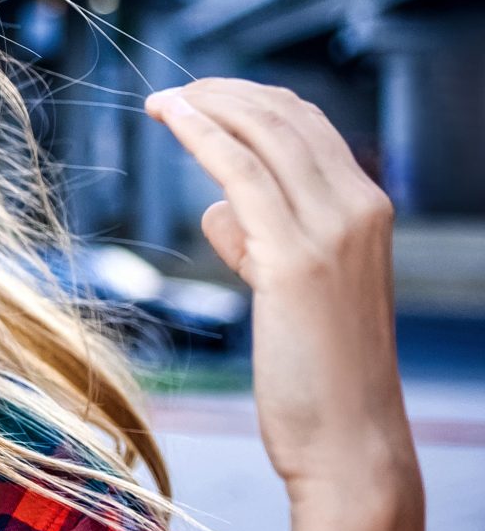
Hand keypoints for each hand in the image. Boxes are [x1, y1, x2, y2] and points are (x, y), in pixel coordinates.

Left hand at [143, 77, 416, 499]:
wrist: (348, 439)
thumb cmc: (314, 369)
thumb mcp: (292, 286)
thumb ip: (261, 238)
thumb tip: (217, 206)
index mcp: (368, 209)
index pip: (308, 125)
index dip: (250, 99)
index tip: (202, 94)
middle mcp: (360, 208)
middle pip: (285, 118)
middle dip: (224, 93)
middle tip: (173, 91)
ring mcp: (332, 231)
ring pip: (263, 136)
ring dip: (206, 106)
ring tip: (161, 101)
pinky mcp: (295, 259)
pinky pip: (241, 174)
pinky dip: (203, 135)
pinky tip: (170, 118)